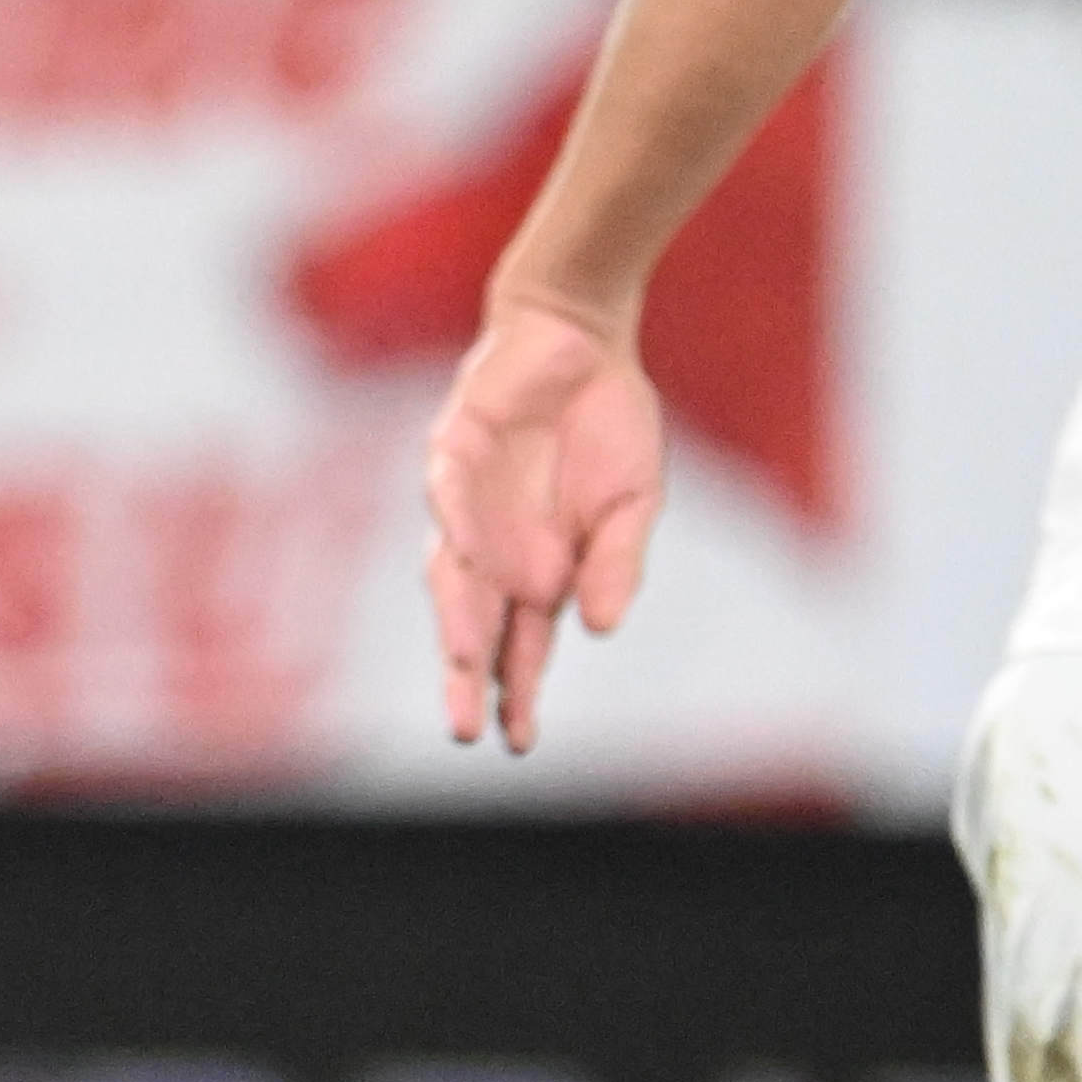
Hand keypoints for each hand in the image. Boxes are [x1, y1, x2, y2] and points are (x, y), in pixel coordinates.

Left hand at [423, 280, 667, 753]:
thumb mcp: (632, 503)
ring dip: (457, 615)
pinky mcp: (453, 448)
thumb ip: (616, 564)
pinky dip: (457, 519)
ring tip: (464, 658)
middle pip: (474, 626)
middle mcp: (494, 549)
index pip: (521, 647)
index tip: (519, 742)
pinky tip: (464, 554)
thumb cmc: (606, 426)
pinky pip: (449, 489)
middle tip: (467, 732)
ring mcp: (467, 501)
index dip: (517, 693)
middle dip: (469, 678)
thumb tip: (600, 628)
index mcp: (539, 572)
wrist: (581, 338)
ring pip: (451, 570)